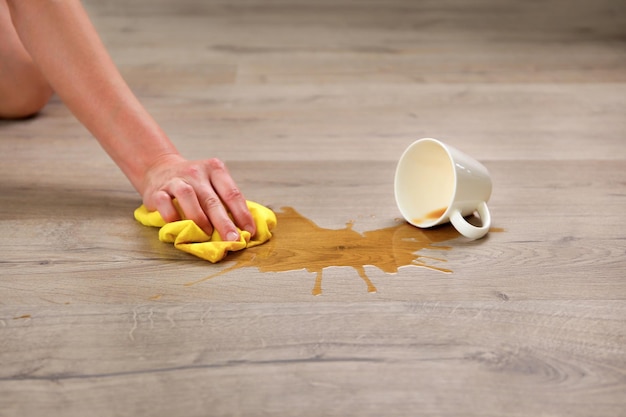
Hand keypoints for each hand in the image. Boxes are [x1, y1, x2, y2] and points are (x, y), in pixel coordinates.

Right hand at [141, 154, 255, 240]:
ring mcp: (176, 180)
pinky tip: (178, 226)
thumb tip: (244, 228)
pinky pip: (164, 203)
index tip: (250, 231)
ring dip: (199, 217)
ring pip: (187, 196)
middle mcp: (196, 172)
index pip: (232, 193)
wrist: (159, 168)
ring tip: (206, 233)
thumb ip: (226, 201)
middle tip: (232, 239)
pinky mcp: (157, 190)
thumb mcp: (213, 183)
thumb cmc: (194, 183)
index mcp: (215, 169)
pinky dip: (172, 216)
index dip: (242, 214)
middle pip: (212, 199)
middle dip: (224, 222)